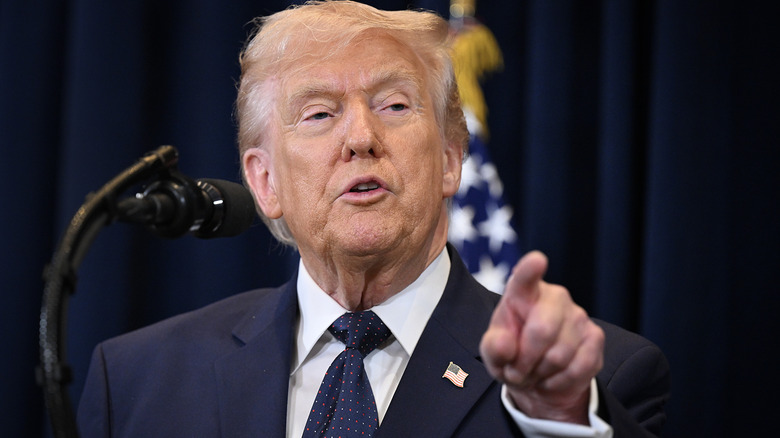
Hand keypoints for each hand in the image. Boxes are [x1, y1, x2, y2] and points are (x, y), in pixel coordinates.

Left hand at [479, 251, 604, 423]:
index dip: (531, 269)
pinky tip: (552, 378)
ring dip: (541, 373)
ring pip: (559, 355)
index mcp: (523, 293)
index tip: (536, 260)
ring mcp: (578, 315)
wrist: (539, 376)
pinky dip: (559, 381)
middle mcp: (555, 297)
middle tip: (516, 371)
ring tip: (534, 372)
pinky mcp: (595, 336)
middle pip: (542, 330)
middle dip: (525, 360)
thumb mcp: (494, 352)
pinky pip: (578, 367)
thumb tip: (505, 344)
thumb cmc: (512, 354)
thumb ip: (493, 347)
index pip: (526, 278)